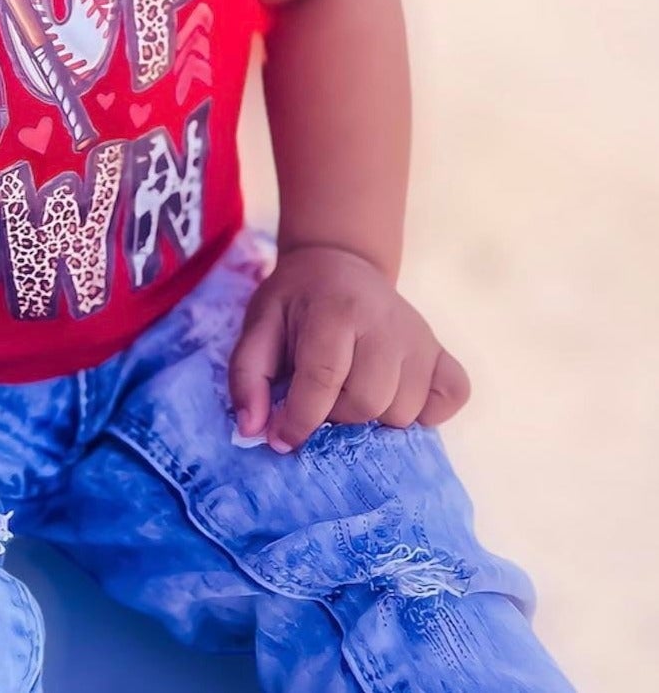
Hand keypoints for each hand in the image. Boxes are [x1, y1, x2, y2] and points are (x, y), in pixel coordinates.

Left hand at [228, 244, 469, 452]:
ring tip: (353, 391)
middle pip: (367, 404)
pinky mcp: (442, 351)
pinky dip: (426, 411)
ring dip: (374, 417)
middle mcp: (384, 321)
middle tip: (322, 399)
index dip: (299, 420)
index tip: (282, 438)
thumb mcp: (259, 325)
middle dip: (336, 417)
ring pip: (405, 412)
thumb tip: (252, 430)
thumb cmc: (296, 301)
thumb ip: (248, 376)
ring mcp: (420, 337)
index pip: (323, 380)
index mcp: (335, 310)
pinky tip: (396, 395)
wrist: (340, 262)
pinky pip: (451, 398)